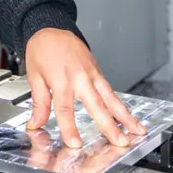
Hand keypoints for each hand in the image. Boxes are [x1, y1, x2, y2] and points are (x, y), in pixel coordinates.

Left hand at [24, 28, 146, 148]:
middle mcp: (79, 78)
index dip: (70, 127)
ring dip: (125, 116)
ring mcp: (91, 74)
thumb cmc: (41, 51)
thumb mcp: (34, 76)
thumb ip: (39, 103)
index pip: (65, 109)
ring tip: (137, 131)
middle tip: (119, 142)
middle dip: (109, 126)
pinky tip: (129, 116)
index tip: (74, 143)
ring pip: (111, 98)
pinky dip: (121, 104)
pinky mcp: (98, 72)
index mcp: (60, 80)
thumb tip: (35, 123)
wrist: (51, 29)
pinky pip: (111, 90)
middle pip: (96, 105)